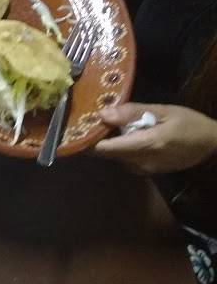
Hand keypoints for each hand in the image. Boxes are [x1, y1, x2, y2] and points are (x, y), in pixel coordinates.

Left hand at [94, 103, 216, 174]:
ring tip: (109, 125)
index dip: (88, 139)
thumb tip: (103, 113)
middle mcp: (139, 162)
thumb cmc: (190, 124)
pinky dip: (121, 148)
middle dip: (96, 139)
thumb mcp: (165, 111)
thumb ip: (132, 112)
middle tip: (91, 121)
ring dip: (109, 143)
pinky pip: (124, 159)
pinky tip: (126, 135)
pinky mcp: (144, 172)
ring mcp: (141, 170)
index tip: (79, 126)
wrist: (212, 146)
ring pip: (114, 157)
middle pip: (105, 153)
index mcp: (145, 145)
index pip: (104, 149)